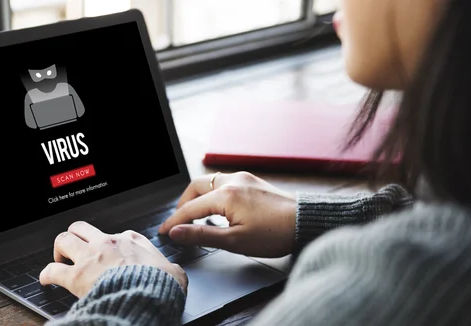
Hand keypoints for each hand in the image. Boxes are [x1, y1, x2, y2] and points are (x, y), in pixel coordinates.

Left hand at [40, 221, 187, 296]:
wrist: (148, 296)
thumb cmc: (161, 285)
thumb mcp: (174, 272)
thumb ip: (170, 268)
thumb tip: (175, 274)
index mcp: (131, 240)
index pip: (116, 234)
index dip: (110, 244)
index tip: (110, 254)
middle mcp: (108, 243)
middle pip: (82, 228)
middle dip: (75, 236)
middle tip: (75, 249)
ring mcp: (90, 257)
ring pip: (64, 239)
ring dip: (59, 249)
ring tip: (59, 259)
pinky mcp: (77, 276)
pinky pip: (52, 270)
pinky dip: (46, 274)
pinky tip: (46, 279)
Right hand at [158, 171, 295, 257]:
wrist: (306, 222)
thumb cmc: (275, 234)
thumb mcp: (234, 241)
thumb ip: (202, 235)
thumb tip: (177, 232)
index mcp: (226, 195)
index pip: (190, 208)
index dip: (174, 221)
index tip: (163, 232)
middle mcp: (232, 181)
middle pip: (196, 187)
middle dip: (184, 204)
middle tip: (179, 222)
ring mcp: (243, 178)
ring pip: (210, 182)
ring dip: (199, 197)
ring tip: (196, 217)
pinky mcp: (252, 181)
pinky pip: (224, 182)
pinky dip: (213, 194)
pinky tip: (217, 209)